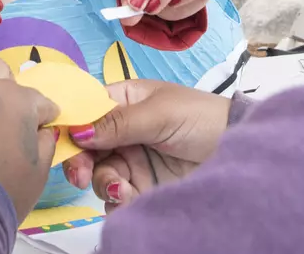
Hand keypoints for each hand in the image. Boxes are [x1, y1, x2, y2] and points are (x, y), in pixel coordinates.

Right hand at [59, 79, 229, 205]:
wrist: (238, 151)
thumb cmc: (202, 118)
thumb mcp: (159, 113)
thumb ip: (117, 123)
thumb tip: (78, 132)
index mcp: (125, 101)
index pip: (88, 113)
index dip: (73, 128)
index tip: (65, 146)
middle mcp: (124, 131)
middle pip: (87, 149)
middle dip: (82, 164)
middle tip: (82, 178)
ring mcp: (132, 160)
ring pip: (100, 175)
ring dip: (105, 184)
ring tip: (124, 190)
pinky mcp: (142, 186)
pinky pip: (117, 197)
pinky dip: (117, 201)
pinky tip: (130, 200)